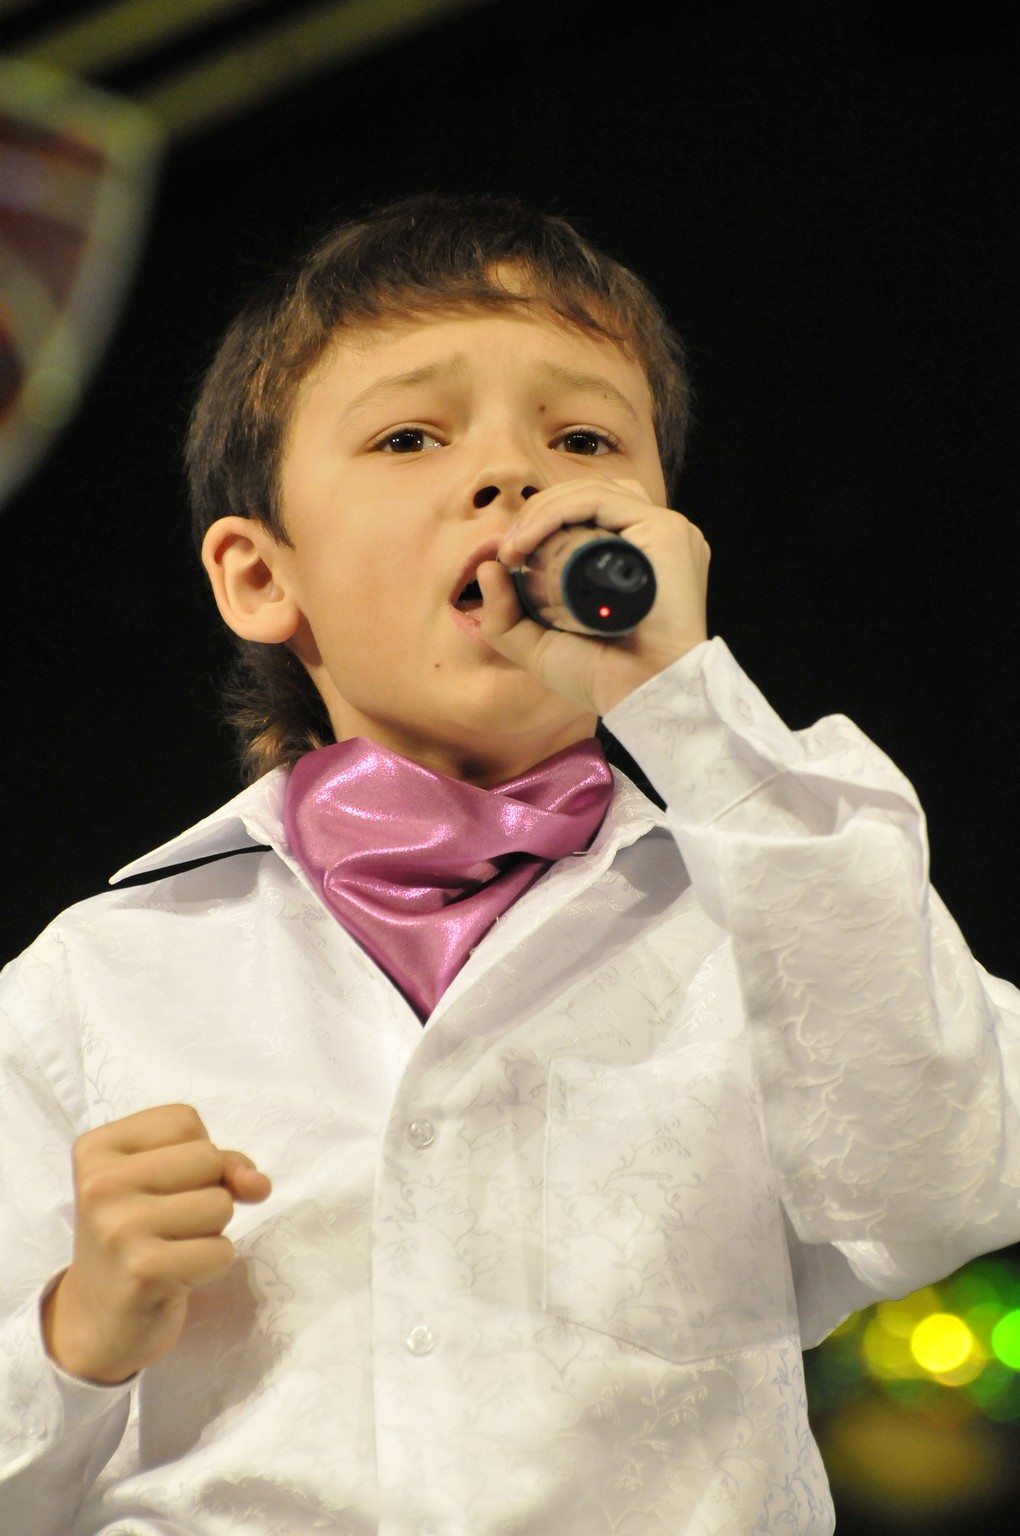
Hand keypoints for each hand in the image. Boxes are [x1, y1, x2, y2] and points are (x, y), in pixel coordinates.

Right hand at [41, 1104, 271, 1384]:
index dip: (194, 1154)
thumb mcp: (168, 1183)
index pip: (185, 1120)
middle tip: (167, 1223)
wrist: (98, 1319)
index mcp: (97, 1148)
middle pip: (207, 1157)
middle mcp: (99, 1182)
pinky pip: (221, 1251)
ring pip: (220, 1204)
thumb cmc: (139, 1236)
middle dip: (206, 1192)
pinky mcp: (143, 1270)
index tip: (161, 1187)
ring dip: (210, 1231)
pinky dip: (211, 1265)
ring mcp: (118, 1227)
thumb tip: (258, 1184)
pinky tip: (175, 1276)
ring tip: (170, 1248)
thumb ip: (220, 1164)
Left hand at [475, 478, 709, 716]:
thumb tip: (487, 567)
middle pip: (587, 495)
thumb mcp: (538, 646)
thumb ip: (505, 616)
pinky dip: (559, 510)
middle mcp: (650, 539)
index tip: (508, 555)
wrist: (640, 695)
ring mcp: (662, 532)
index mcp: (632, 555)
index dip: (541, 521)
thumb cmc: (601, 676)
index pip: (585, 512)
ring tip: (516, 544)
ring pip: (593, 491)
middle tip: (508, 549)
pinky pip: (603, 500)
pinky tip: (531, 538)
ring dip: (544, 509)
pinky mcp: (667, 532)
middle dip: (537, 513)